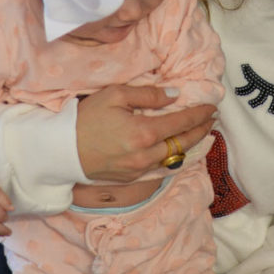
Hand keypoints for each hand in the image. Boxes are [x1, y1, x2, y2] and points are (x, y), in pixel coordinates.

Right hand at [76, 85, 216, 181]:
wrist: (61, 150)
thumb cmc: (85, 118)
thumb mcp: (114, 96)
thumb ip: (148, 95)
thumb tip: (174, 95)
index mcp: (143, 132)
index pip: (182, 123)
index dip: (200, 114)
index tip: (212, 107)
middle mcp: (146, 155)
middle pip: (184, 143)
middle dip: (201, 130)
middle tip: (211, 120)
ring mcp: (139, 169)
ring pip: (174, 157)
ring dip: (189, 144)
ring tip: (198, 131)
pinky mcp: (132, 178)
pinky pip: (160, 167)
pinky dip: (173, 155)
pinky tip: (176, 147)